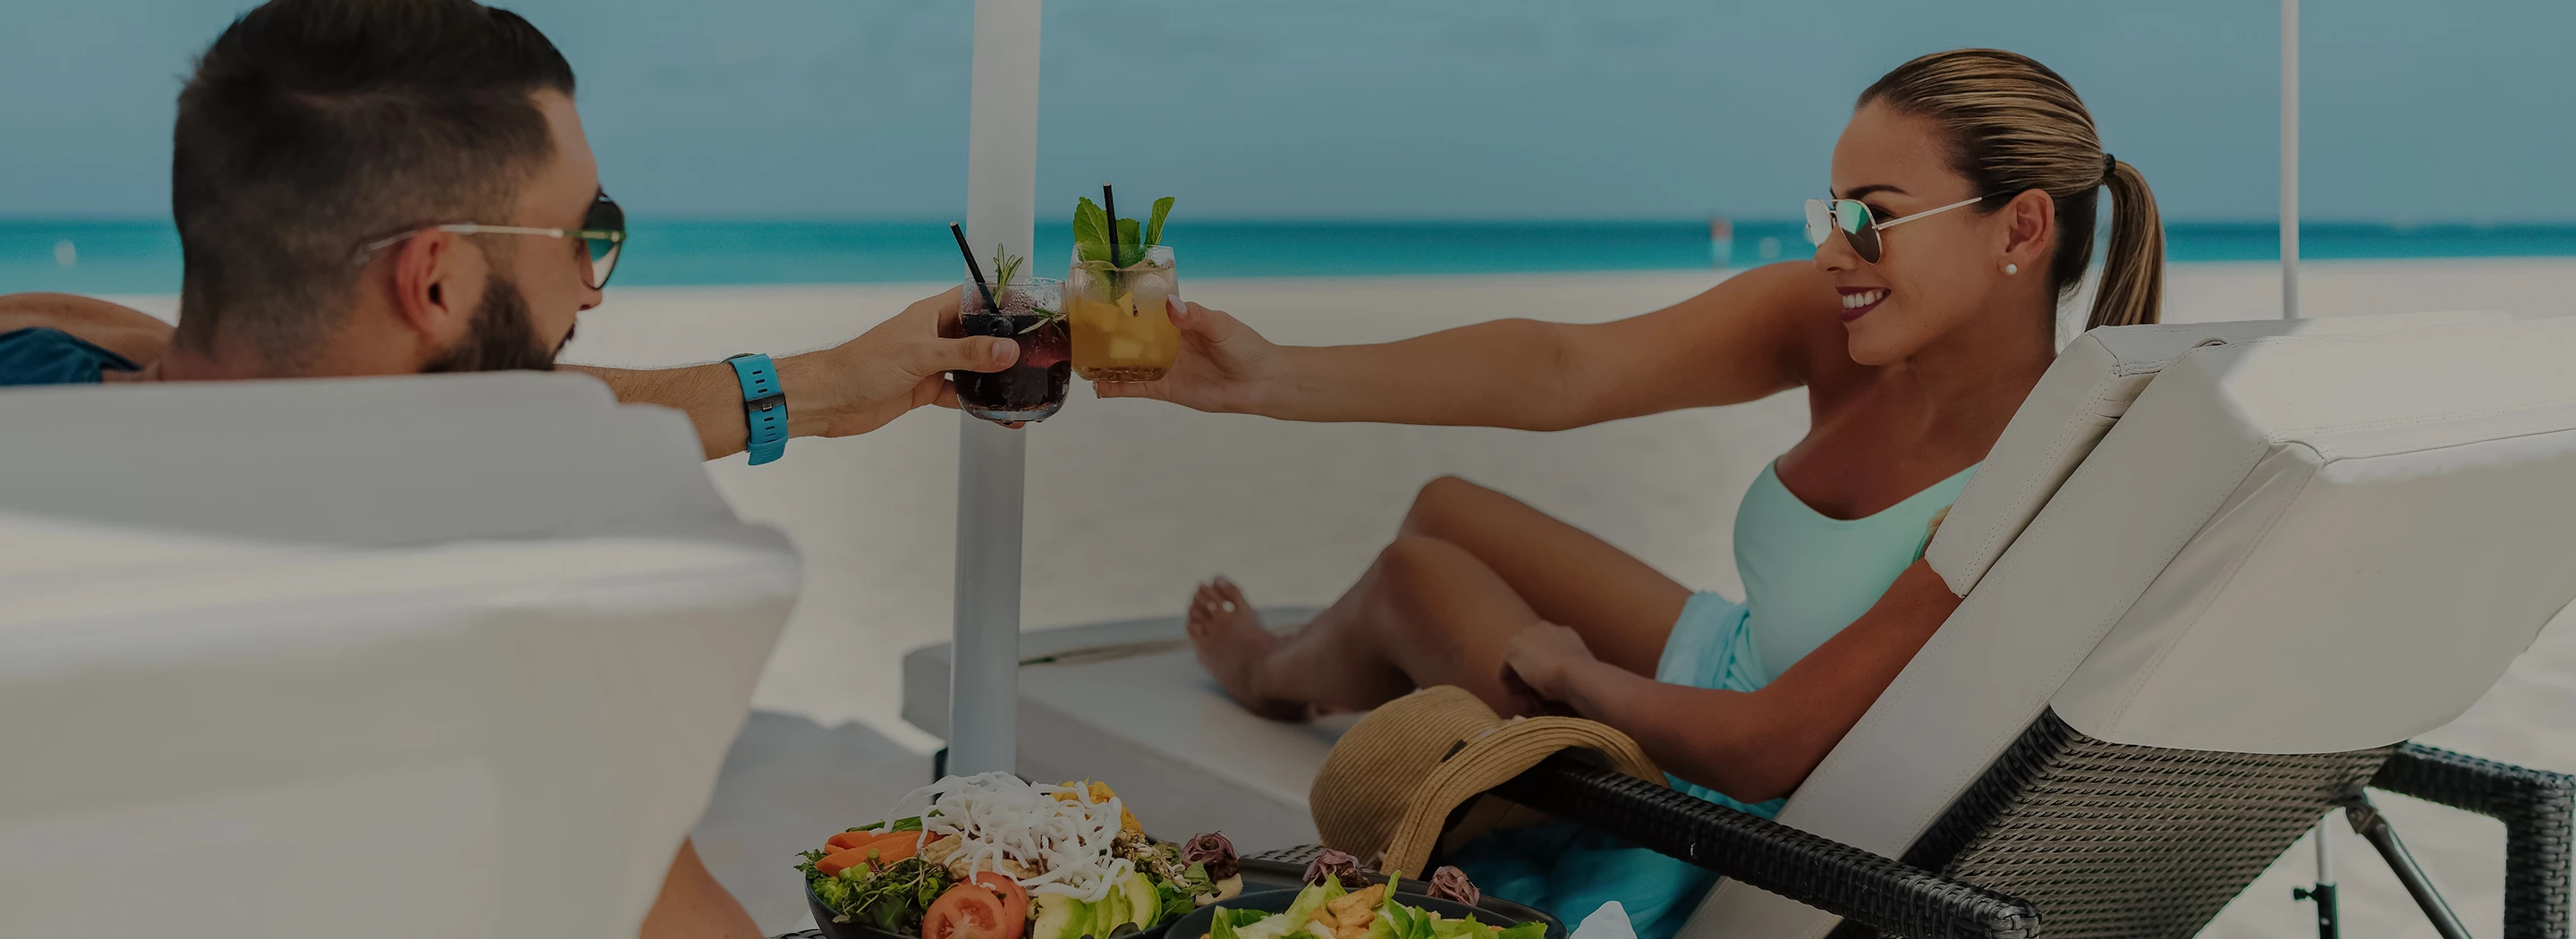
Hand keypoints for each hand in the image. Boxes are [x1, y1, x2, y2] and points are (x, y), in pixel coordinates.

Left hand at [793, 289, 1020, 437]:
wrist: (831, 399)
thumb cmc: (866, 364)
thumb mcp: (922, 354)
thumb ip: (967, 353)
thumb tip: (1008, 350)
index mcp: (931, 314)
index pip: (973, 299)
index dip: (1000, 302)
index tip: (1031, 312)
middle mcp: (934, 335)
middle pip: (978, 335)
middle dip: (1005, 344)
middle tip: (1038, 355)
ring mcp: (930, 363)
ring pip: (971, 366)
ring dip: (993, 377)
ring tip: (1024, 387)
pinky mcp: (924, 389)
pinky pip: (958, 393)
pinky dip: (976, 401)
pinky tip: (998, 412)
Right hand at [1091, 299, 1279, 412]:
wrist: (1260, 383)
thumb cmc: (1245, 347)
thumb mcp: (1221, 325)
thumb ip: (1196, 317)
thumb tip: (1171, 305)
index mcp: (1178, 320)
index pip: (1145, 309)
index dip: (1123, 305)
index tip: (1098, 300)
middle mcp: (1166, 341)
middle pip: (1131, 336)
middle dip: (1107, 334)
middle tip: (1079, 332)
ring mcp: (1164, 365)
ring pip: (1128, 363)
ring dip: (1107, 362)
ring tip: (1082, 360)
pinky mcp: (1165, 388)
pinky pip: (1136, 387)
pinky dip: (1117, 388)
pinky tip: (1099, 388)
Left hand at [1503, 623, 1598, 706]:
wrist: (1577, 674)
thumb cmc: (1588, 678)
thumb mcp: (1583, 672)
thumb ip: (1574, 672)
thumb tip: (1570, 688)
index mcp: (1564, 633)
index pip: (1547, 652)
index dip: (1546, 674)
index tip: (1550, 694)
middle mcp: (1544, 628)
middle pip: (1529, 657)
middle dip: (1531, 680)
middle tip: (1539, 702)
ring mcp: (1526, 635)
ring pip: (1517, 666)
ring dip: (1522, 687)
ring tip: (1533, 706)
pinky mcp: (1512, 649)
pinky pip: (1505, 673)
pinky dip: (1513, 690)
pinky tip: (1525, 702)